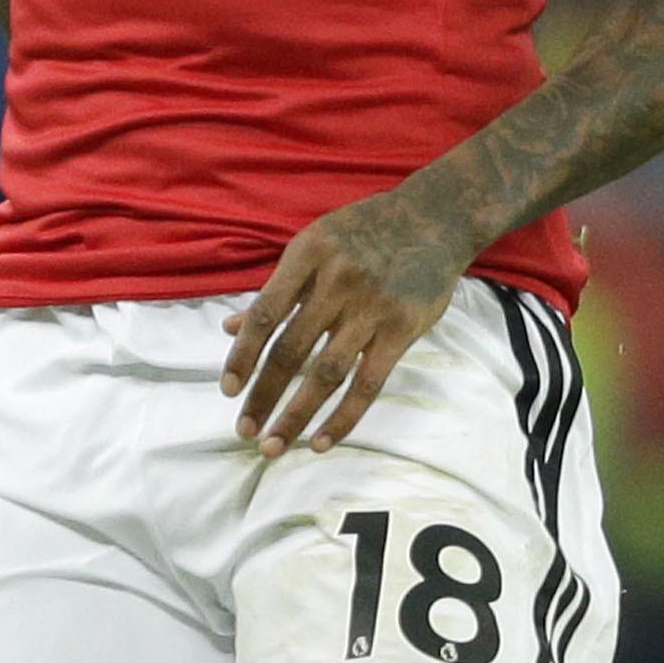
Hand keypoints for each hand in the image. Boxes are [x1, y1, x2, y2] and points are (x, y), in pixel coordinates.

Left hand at [222, 186, 474, 454]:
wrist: (435, 217)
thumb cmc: (363, 232)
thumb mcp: (312, 246)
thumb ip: (276, 291)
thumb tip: (229, 328)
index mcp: (307, 257)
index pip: (264, 315)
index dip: (242, 355)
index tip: (227, 390)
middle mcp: (337, 284)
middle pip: (290, 351)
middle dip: (263, 396)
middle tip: (244, 431)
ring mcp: (372, 308)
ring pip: (326, 373)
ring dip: (296, 415)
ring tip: (273, 445)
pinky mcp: (403, 329)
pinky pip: (368, 383)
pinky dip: (343, 416)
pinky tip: (321, 442)